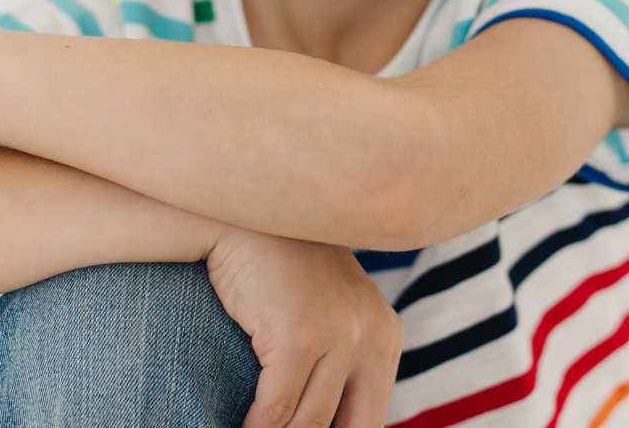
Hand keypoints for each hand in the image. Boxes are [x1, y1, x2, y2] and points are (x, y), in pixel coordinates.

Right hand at [206, 227, 403, 427]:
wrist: (249, 222)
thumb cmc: (283, 271)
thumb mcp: (330, 316)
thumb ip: (341, 367)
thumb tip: (328, 422)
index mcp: (388, 334)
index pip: (370, 417)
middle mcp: (375, 335)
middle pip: (349, 427)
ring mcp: (341, 335)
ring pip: (307, 424)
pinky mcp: (302, 336)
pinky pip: (276, 410)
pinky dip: (255, 427)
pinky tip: (240, 426)